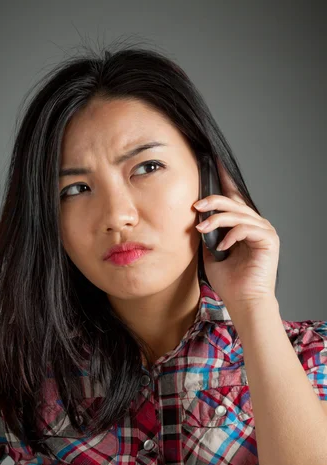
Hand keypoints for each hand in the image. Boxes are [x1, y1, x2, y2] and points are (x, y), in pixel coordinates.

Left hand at [192, 158, 279, 312]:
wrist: (242, 302)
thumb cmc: (229, 281)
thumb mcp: (211, 252)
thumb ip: (208, 233)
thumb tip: (196, 218)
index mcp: (242, 225)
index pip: (233, 197)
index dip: (224, 179)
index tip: (212, 162)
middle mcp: (255, 224)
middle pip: (234, 202)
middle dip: (213, 200)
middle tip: (196, 206)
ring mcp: (264, 231)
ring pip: (238, 213)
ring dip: (216, 219)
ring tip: (200, 228)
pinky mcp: (268, 240)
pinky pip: (246, 228)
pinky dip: (231, 235)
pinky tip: (222, 247)